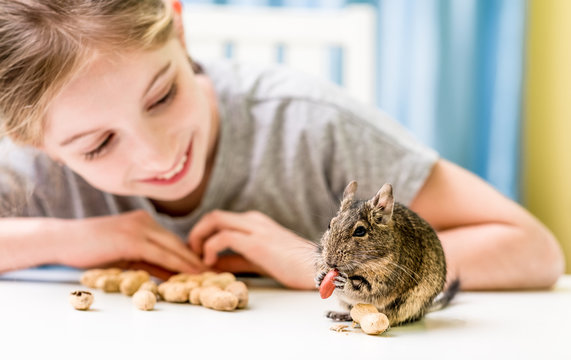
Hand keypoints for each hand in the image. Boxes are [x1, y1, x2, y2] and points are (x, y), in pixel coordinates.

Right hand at [57, 210, 206, 275]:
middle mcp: (145, 221)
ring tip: (207, 276)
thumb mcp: (124, 254)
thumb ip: (147, 261)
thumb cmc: (91, 249)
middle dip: (197, 259)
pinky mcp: (131, 239)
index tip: (207, 267)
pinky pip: (159, 254)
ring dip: (191, 263)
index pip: (173, 241)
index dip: (190, 254)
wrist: (65, 240)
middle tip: (215, 272)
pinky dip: (175, 265)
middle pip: (177, 243)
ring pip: (172, 248)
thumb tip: (170, 274)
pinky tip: (188, 273)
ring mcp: (138, 228)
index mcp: (144, 222)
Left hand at [188, 210, 317, 288]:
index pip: (221, 220)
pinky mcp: (256, 241)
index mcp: (255, 222)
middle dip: (197, 233)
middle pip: (214, 215)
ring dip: (199, 238)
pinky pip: (223, 237)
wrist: (318, 269)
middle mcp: (253, 220)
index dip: (203, 235)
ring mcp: (255, 228)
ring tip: (199, 258)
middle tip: (192, 253)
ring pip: (215, 219)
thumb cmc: (293, 268)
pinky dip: (210, 249)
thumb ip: (235, 260)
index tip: (196, 253)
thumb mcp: (257, 261)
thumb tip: (211, 264)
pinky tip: (211, 263)